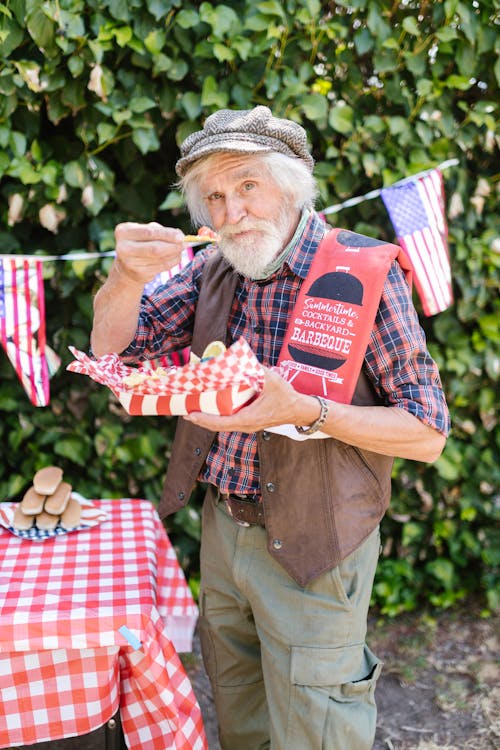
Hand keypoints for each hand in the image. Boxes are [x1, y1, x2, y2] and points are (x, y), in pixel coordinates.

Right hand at [114, 221, 184, 285]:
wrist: (126, 266)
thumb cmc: (140, 243)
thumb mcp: (145, 231)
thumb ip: (160, 231)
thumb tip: (180, 236)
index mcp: (123, 232)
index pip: (149, 232)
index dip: (167, 235)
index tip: (181, 236)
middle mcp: (123, 248)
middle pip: (155, 248)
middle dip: (173, 246)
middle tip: (184, 243)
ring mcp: (130, 263)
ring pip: (160, 259)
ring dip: (174, 254)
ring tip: (180, 249)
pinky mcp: (139, 275)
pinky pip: (162, 267)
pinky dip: (172, 262)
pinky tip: (175, 257)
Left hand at [183, 368, 320, 432]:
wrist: (299, 411)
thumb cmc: (286, 397)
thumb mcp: (271, 380)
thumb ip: (256, 370)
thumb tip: (241, 360)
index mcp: (248, 418)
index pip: (220, 422)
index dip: (203, 419)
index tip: (190, 414)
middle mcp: (245, 425)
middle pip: (217, 426)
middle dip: (200, 420)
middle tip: (185, 412)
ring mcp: (247, 426)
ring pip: (223, 425)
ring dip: (208, 419)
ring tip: (194, 409)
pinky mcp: (249, 422)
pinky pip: (229, 421)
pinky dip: (218, 417)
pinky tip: (212, 407)